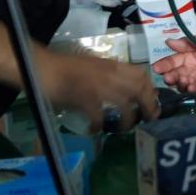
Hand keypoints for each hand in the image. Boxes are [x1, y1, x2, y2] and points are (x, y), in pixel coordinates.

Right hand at [35, 48, 158, 131]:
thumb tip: (127, 90)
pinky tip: (94, 129)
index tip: (152, 100)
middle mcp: (110, 74)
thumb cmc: (66, 67)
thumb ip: (111, 75)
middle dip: (148, 105)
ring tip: (125, 128)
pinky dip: (98, 125)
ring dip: (128, 119)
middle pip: (140, 89)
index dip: (150, 89)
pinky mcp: (84, 99)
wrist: (43, 67)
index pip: (141, 74)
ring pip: (125, 104)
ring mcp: (98, 86)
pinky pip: (99, 116)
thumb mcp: (95, 66)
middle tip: (148, 118)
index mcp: (113, 65)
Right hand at [152, 32, 195, 92]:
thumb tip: (169, 41)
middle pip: (175, 73)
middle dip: (170, 76)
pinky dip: (190, 90)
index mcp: (189, 54)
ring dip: (179, 83)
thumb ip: (188, 42)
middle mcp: (191, 67)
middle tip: (168, 78)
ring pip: (183, 83)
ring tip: (182, 81)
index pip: (173, 60)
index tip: (157, 68)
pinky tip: (190, 87)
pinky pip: (195, 90)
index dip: (164, 64)